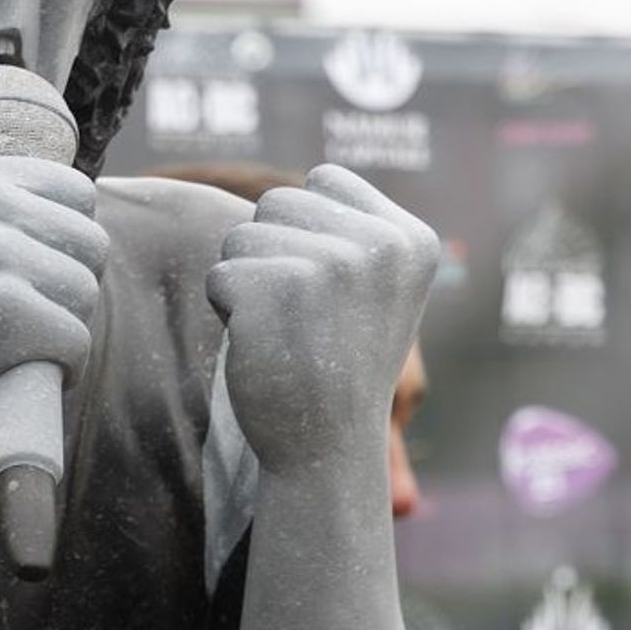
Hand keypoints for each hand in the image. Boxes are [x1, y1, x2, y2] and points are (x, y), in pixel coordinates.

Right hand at [0, 155, 109, 453]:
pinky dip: (63, 370)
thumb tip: (85, 195)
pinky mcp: (3, 312)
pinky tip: (15, 374)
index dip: (66, 246)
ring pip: (86, 292)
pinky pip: (77, 340)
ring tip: (11, 346)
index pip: (78, 195)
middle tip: (16, 320)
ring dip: (64, 332)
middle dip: (69, 290)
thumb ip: (4, 207)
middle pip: (90, 243)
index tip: (22, 278)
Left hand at [206, 164, 437, 474]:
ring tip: (285, 330)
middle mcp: (380, 246)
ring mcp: (331, 264)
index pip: (324, 180)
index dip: (304, 229)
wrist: (325, 449)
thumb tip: (314, 180)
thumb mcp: (373, 289)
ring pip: (242, 235)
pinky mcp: (276, 289)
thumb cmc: (337, 365)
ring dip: (246, 282)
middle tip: (301, 317)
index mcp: (411, 239)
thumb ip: (353, 232)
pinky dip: (227, 310)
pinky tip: (264, 345)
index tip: (325, 290)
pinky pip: (218, 275)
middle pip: (277, 202)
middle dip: (270, 254)